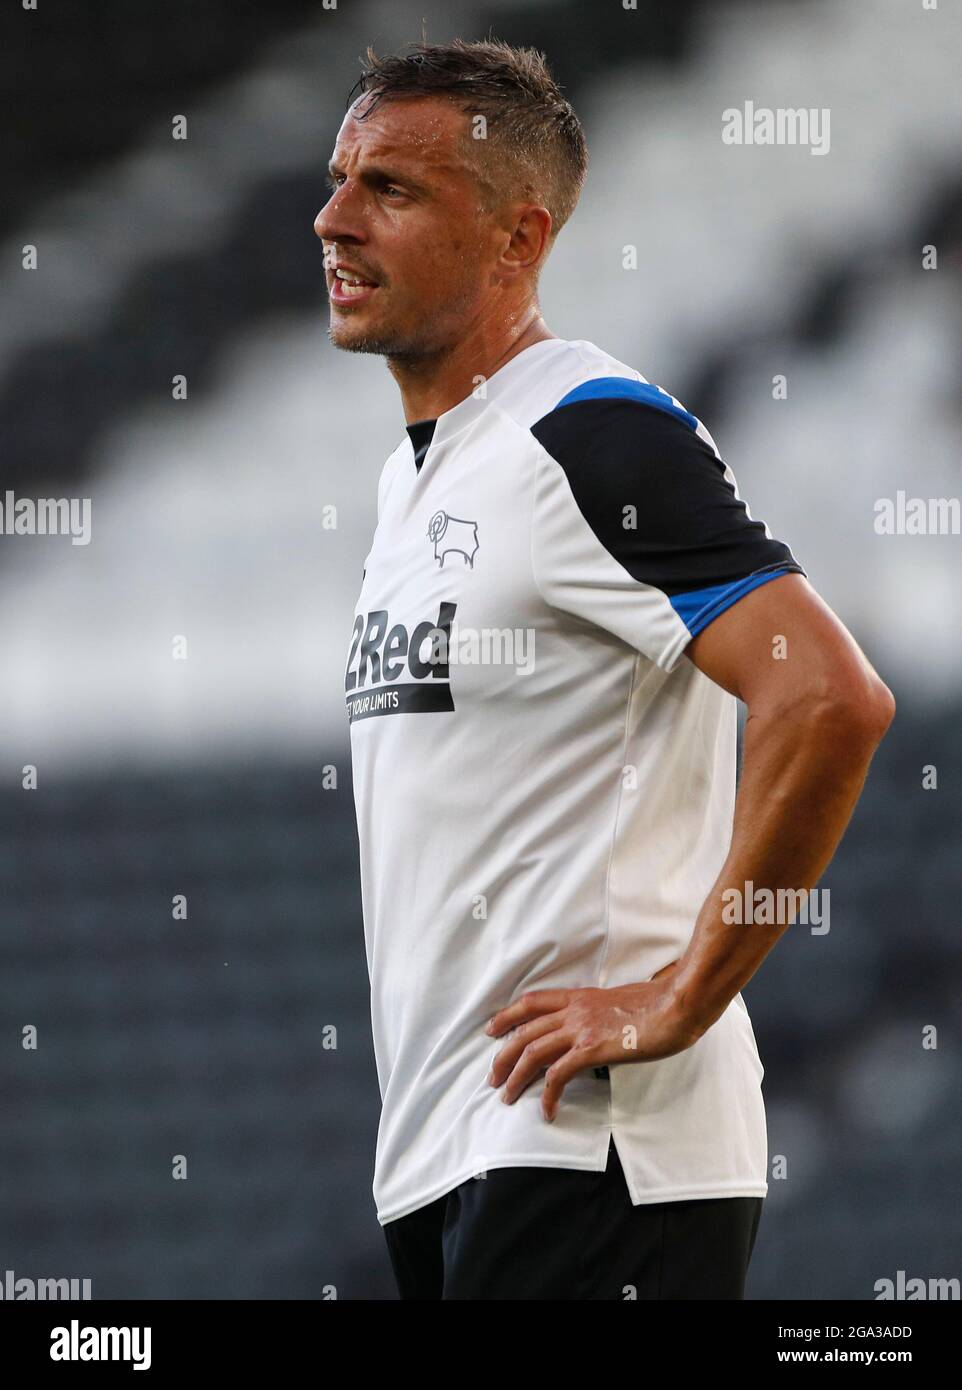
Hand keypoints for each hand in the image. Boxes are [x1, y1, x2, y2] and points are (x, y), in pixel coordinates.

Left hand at [484, 961, 700, 1121]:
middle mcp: (574, 1010)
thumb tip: (600, 1026)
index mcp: (580, 997)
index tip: (492, 1029)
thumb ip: (603, 1012)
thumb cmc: (660, 1003)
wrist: (677, 1005)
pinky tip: (547, 1110)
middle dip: (504, 1056)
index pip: (532, 1002)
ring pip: (532, 1052)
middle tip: (494, 1077)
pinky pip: (558, 1075)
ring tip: (508, 1096)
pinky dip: (548, 1095)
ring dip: (516, 1077)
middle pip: (524, 1031)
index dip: (508, 1016)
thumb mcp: (621, 1001)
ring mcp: (581, 1029)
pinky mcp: (592, 1049)